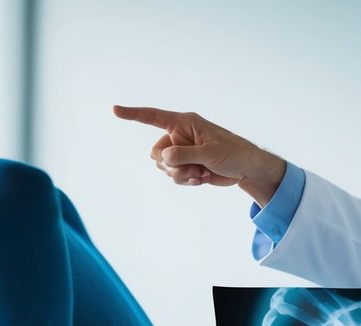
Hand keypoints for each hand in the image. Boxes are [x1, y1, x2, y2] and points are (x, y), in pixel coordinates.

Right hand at [112, 104, 286, 204]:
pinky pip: (172, 176)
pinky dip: (185, 180)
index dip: (133, 114)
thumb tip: (163, 158)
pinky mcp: (184, 165)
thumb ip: (184, 154)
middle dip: (170, 164)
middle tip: (192, 166)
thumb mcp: (210, 153)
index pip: (153, 117)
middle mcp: (179, 136)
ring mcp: (181, 152)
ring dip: (180, 174)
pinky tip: (201, 177)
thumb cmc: (233, 153)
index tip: (115, 110)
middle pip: (155, 152)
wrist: (245, 169)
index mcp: (184, 123)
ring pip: (163, 167)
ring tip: (201, 172)